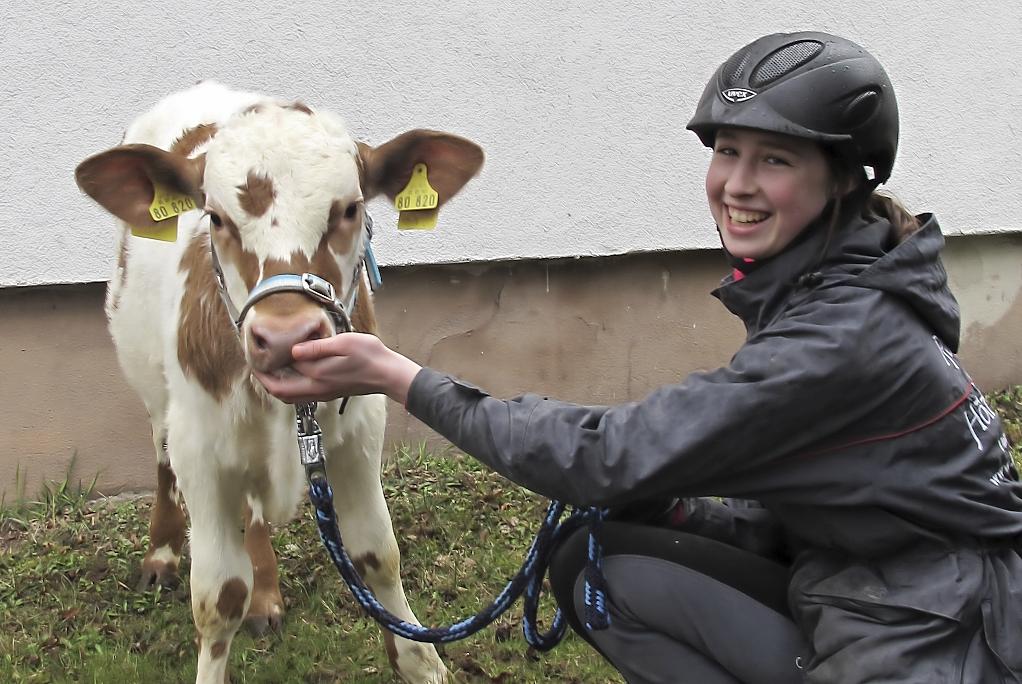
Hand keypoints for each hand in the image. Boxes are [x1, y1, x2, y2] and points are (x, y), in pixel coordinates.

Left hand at [252, 332, 421, 404]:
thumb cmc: (370, 356)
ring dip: (276, 385)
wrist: (388, 374)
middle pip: (281, 392)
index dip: (269, 363)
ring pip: (290, 396)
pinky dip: (290, 385)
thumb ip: (317, 348)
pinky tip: (292, 371)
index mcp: (318, 377)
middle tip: (255, 367)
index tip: (258, 352)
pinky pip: (301, 394)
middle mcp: (317, 389)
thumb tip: (294, 351)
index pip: (285, 371)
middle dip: (265, 381)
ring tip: (269, 370)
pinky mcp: (329, 392)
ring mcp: (323, 393)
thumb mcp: (344, 344)